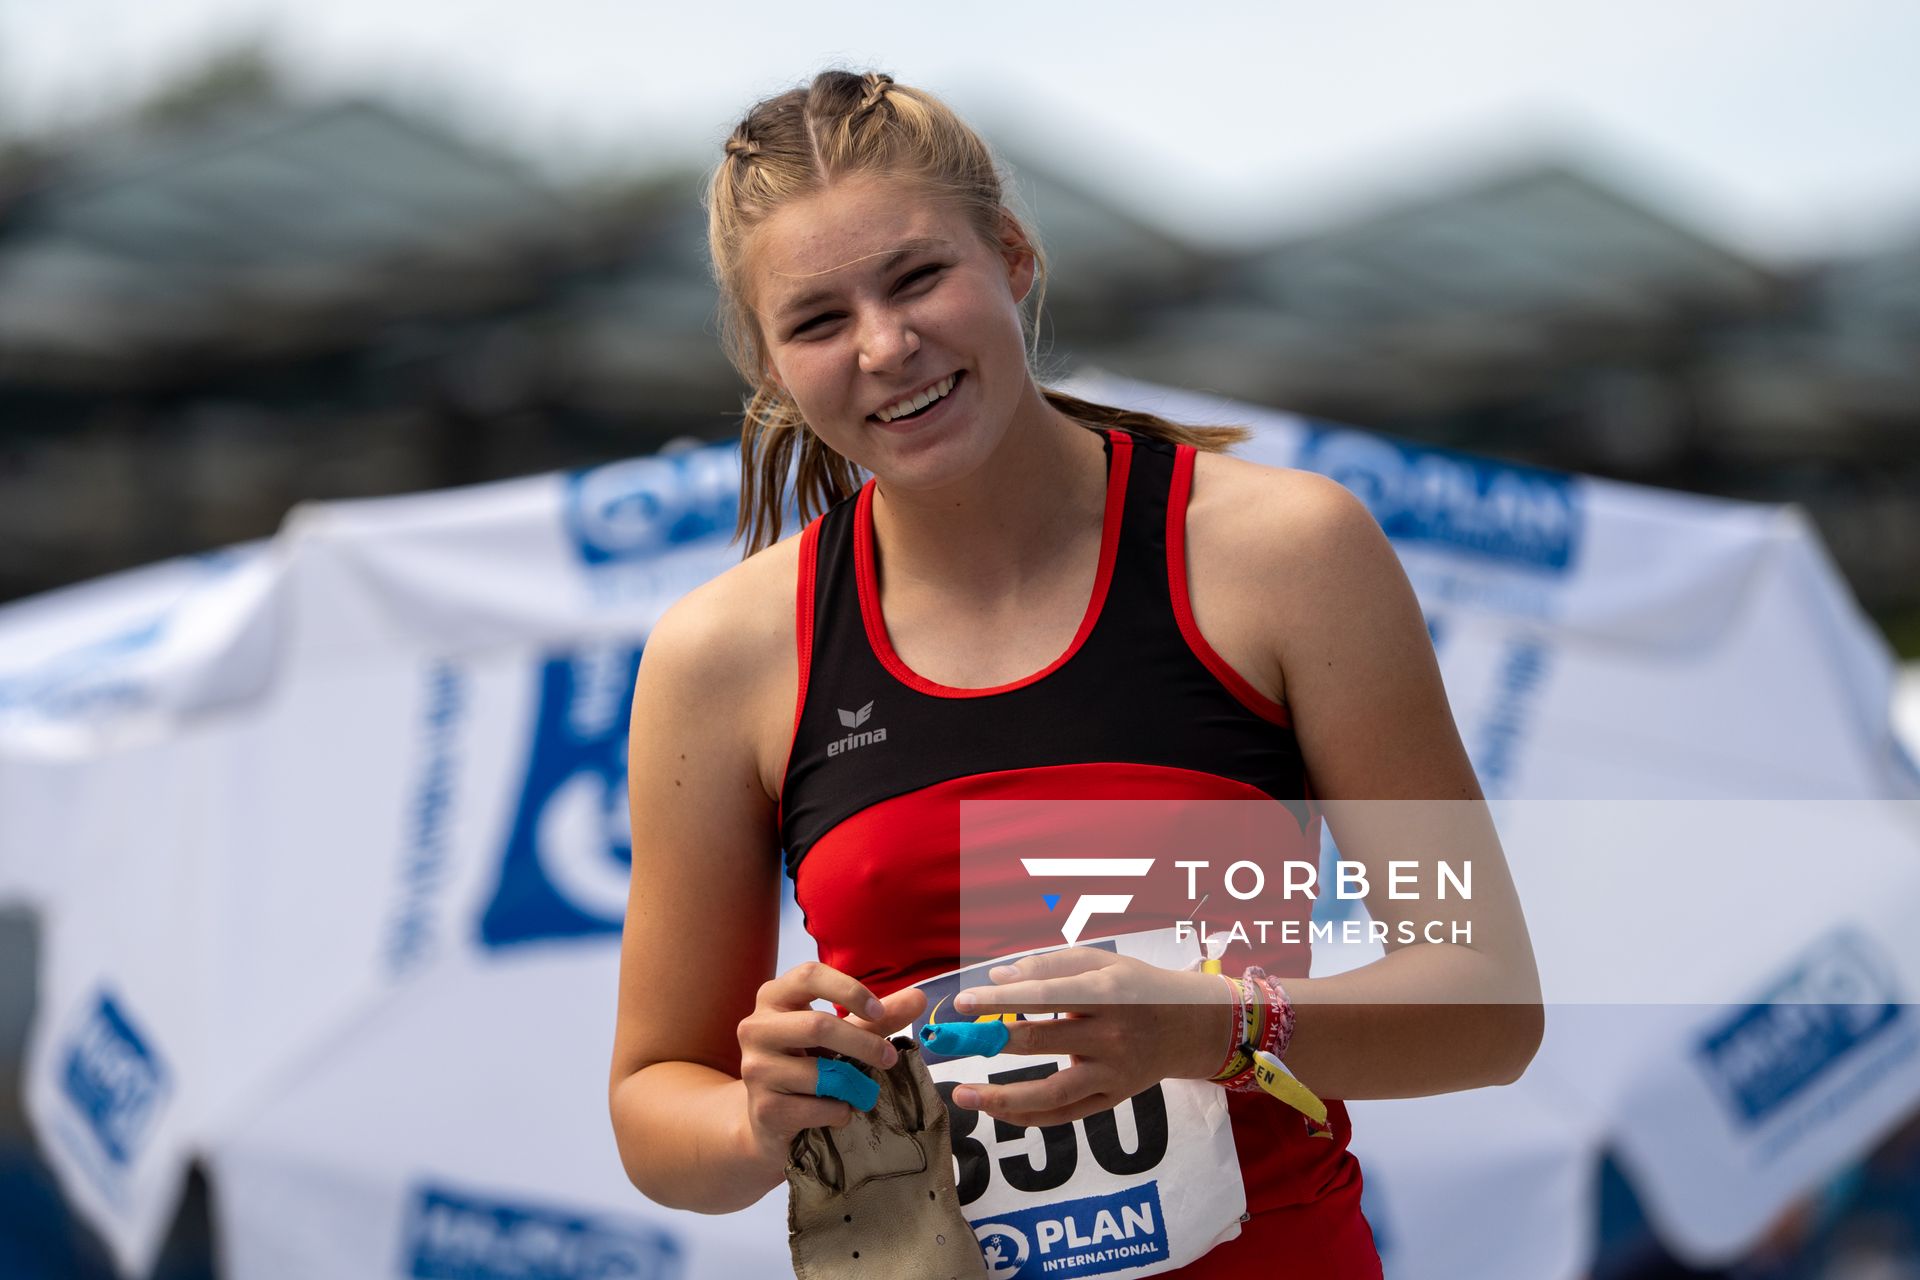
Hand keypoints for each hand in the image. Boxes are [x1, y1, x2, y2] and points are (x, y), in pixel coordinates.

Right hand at [736, 960, 928, 1163]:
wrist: (769, 1120)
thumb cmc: (808, 1064)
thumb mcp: (841, 1035)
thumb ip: (876, 1018)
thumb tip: (919, 997)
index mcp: (774, 997)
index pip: (809, 975)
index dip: (848, 990)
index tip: (879, 1012)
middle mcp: (756, 1027)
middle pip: (817, 1025)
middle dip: (863, 1044)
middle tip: (890, 1058)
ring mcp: (755, 1068)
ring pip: (818, 1072)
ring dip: (854, 1084)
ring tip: (863, 1090)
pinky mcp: (763, 1107)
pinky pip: (816, 1107)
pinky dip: (840, 1111)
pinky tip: (841, 1111)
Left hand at [948, 949, 1230, 1125]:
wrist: (1189, 1026)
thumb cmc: (1134, 985)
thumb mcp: (1099, 962)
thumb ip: (1048, 967)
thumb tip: (997, 978)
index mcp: (1109, 992)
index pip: (1046, 995)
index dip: (1002, 1000)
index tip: (963, 1003)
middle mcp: (1113, 1035)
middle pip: (1042, 1040)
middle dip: (990, 1041)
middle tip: (952, 1042)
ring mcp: (1113, 1073)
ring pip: (1052, 1093)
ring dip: (1002, 1097)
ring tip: (962, 1095)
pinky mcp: (1112, 1100)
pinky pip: (1065, 1115)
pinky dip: (1028, 1116)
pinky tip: (996, 1111)